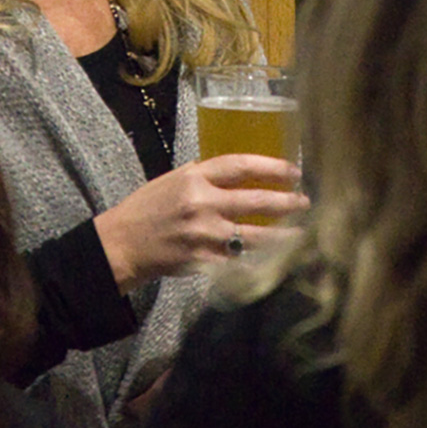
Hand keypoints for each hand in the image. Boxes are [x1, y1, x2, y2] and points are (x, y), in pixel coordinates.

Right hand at [94, 154, 307, 289]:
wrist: (120, 245)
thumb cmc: (146, 210)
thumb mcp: (173, 180)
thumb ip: (206, 176)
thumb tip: (244, 174)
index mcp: (193, 178)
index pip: (241, 166)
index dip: (273, 167)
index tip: (295, 171)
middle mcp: (201, 204)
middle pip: (256, 200)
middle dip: (287, 202)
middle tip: (306, 202)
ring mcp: (203, 235)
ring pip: (256, 236)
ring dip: (284, 235)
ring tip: (303, 233)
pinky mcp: (203, 261)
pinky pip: (240, 261)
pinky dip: (261, 259)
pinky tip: (278, 258)